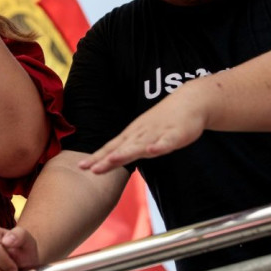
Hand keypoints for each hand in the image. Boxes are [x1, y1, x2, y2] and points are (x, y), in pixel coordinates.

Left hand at [78, 97, 207, 173]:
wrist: (189, 101)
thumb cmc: (163, 121)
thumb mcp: (142, 136)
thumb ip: (129, 148)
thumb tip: (110, 160)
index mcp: (133, 135)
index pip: (111, 148)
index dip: (97, 158)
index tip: (81, 166)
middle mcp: (141, 134)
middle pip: (121, 148)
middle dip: (106, 159)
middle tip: (90, 169)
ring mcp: (158, 133)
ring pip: (140, 145)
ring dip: (126, 153)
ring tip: (112, 160)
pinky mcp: (176, 134)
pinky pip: (167, 142)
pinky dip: (159, 147)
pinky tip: (152, 151)